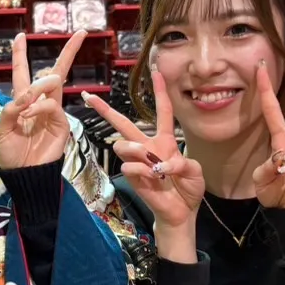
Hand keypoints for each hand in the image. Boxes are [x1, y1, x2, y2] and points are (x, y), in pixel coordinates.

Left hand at [0, 32, 84, 169]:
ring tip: (25, 108)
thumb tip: (27, 94)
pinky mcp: (61, 123)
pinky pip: (52, 105)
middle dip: (68, 52)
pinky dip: (39, 106)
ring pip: (54, 85)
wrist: (24, 174)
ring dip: (39, 88)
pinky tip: (29, 116)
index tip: (20, 36)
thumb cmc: (11, 152)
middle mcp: (40, 103)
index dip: (20, 55)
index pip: (22, 73)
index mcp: (22, 102)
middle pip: (54, 72)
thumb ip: (11, 108)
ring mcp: (53, 112)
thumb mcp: (2, 128)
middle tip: (80, 33)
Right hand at [83, 67, 204, 230]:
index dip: (160, 92)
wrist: (181, 212)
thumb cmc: (188, 189)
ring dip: (134, 149)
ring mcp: (138, 162)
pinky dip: (144, 171)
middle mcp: (148, 148)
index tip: (156, 72)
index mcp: (165, 141)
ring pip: (122, 144)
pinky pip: (129, 166)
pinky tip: (155, 177)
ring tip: (149, 160)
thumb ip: (182, 163)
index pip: (162, 111)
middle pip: (124, 123)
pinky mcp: (132, 177)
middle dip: (106, 110)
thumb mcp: (195, 172)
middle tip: (90, 97)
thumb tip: (161, 164)